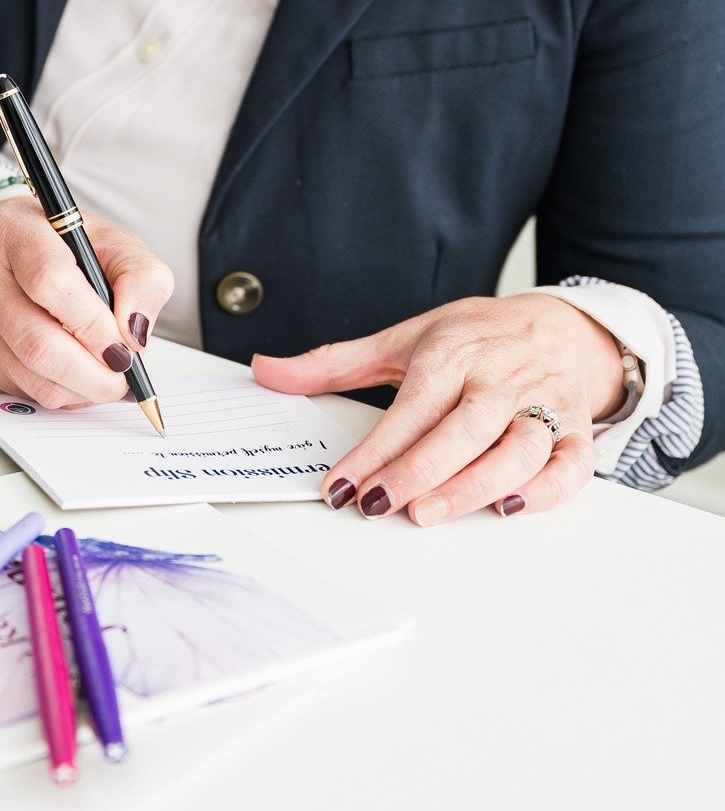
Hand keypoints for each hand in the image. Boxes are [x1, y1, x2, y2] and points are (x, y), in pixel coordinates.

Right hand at [0, 197, 173, 407]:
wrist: (16, 249)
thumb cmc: (67, 245)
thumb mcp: (116, 244)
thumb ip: (141, 278)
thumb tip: (134, 331)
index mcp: (15, 230)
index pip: (49, 281)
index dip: (92, 323)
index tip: (123, 347)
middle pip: (36, 341)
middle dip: (90, 373)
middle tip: (122, 379)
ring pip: (28, 373)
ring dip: (78, 390)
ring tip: (106, 380)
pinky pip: (20, 388)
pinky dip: (59, 394)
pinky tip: (77, 378)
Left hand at [251, 294, 627, 523]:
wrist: (559, 326)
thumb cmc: (473, 337)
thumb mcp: (402, 339)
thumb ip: (334, 362)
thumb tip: (265, 370)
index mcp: (451, 353)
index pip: (410, 406)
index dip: (374, 450)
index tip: (339, 485)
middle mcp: (498, 379)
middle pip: (463, 427)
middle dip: (418, 469)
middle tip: (378, 505)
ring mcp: (540, 405)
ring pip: (516, 449)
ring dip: (475, 485)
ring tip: (429, 514)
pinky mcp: (574, 431)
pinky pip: (570, 465)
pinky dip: (544, 490)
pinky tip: (507, 509)